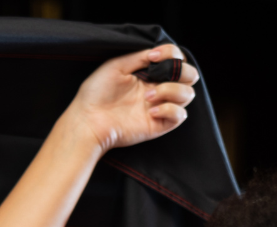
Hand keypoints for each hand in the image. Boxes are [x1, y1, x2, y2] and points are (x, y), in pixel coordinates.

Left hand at [61, 44, 199, 154]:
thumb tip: (158, 52)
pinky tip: (151, 111)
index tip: (153, 56)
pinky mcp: (158, 125)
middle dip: (181, 71)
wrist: (87, 121)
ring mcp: (159, 107)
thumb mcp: (116, 66)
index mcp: (149, 75)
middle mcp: (158, 89)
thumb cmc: (95, 94)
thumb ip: (139, 57)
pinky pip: (180, 116)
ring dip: (171, 91)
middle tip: (157, 76)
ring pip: (188, 94)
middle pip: (190, 76)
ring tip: (147, 96)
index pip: (177, 59)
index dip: (172, 53)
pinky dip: (170, 110)